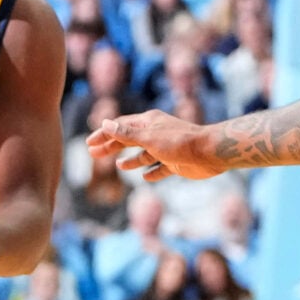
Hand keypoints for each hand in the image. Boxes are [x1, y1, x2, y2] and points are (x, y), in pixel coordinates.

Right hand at [89, 109, 215, 179]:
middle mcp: (155, 133)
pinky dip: (151, 172)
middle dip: (111, 147)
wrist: (209, 152)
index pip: (120, 127)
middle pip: (128, 140)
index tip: (90, 143)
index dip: (104, 134)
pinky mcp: (175, 162)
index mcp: (148, 122)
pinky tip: (145, 177)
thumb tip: (104, 123)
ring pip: (143, 154)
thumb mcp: (148, 137)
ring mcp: (165, 148)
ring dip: (130, 160)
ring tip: (119, 167)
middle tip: (93, 155)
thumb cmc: (178, 142)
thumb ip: (126, 133)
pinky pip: (160, 168)